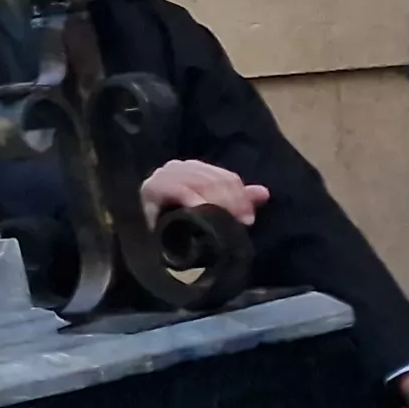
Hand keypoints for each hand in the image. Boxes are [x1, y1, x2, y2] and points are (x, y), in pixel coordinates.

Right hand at [139, 158, 267, 225]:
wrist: (144, 241)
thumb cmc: (177, 224)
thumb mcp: (210, 209)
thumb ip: (236, 200)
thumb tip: (264, 192)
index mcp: (194, 168)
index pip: (225, 176)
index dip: (240, 196)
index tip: (249, 218)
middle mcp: (178, 166)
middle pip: (214, 179)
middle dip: (232, 201)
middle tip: (242, 222)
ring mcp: (164, 175)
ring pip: (201, 184)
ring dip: (217, 203)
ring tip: (227, 222)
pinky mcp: (152, 187)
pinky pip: (180, 191)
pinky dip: (193, 201)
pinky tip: (201, 213)